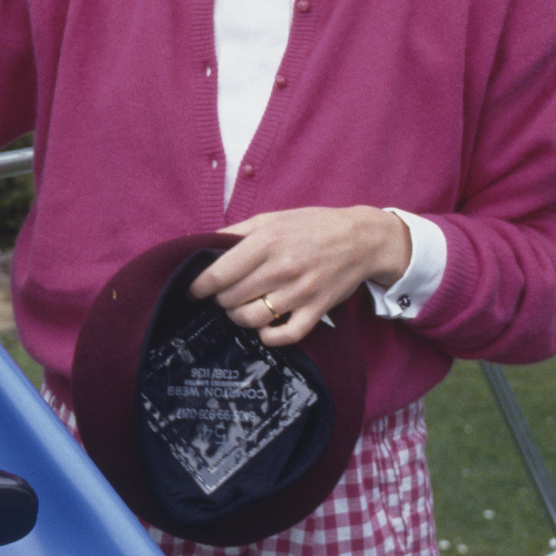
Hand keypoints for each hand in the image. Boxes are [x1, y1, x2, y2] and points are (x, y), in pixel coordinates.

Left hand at [185, 207, 411, 346]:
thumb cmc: (313, 226)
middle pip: (232, 298)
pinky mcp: (317, 310)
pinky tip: (263, 327)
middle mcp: (282, 268)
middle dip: (220, 300)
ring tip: (240, 309)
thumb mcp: (273, 218)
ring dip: (238, 318)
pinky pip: (285, 336)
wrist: (362, 239)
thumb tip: (205, 243)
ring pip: (252, 319)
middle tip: (222, 296)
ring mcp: (300, 292)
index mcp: (267, 242)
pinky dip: (267, 337)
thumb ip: (238, 231)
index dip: (200, 286)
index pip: (220, 273)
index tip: (193, 291)